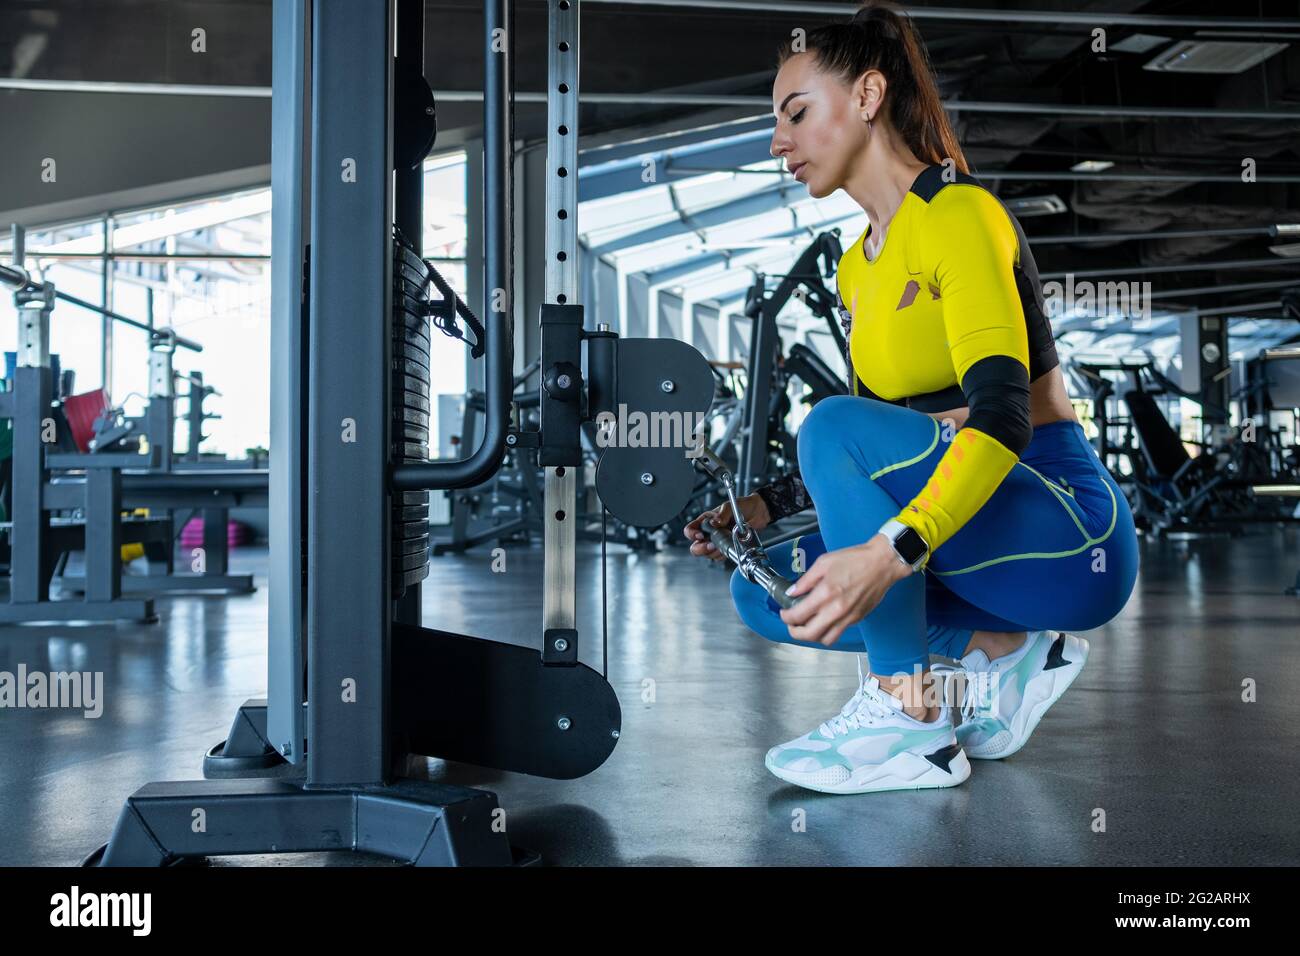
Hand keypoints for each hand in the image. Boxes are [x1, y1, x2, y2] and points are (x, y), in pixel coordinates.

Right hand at [683, 493, 771, 560]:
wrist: (758, 513)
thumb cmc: (742, 506)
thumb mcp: (730, 506)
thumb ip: (722, 514)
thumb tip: (715, 522)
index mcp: (706, 520)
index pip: (690, 529)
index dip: (692, 534)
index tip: (700, 535)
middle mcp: (709, 532)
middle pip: (695, 546)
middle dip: (701, 549)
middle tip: (711, 546)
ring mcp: (717, 541)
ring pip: (707, 554)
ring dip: (714, 552)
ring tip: (724, 545)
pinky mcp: (726, 548)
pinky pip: (719, 557)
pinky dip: (723, 555)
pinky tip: (730, 547)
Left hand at [779, 533, 912, 645]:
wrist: (882, 563)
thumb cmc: (857, 559)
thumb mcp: (824, 563)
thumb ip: (806, 580)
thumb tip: (793, 591)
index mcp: (825, 593)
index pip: (798, 615)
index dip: (786, 617)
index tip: (784, 613)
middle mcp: (836, 610)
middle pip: (809, 635)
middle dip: (795, 632)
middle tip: (792, 624)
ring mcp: (848, 617)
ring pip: (825, 639)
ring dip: (812, 636)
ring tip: (807, 626)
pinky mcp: (857, 619)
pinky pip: (838, 633)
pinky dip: (828, 631)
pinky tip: (824, 620)